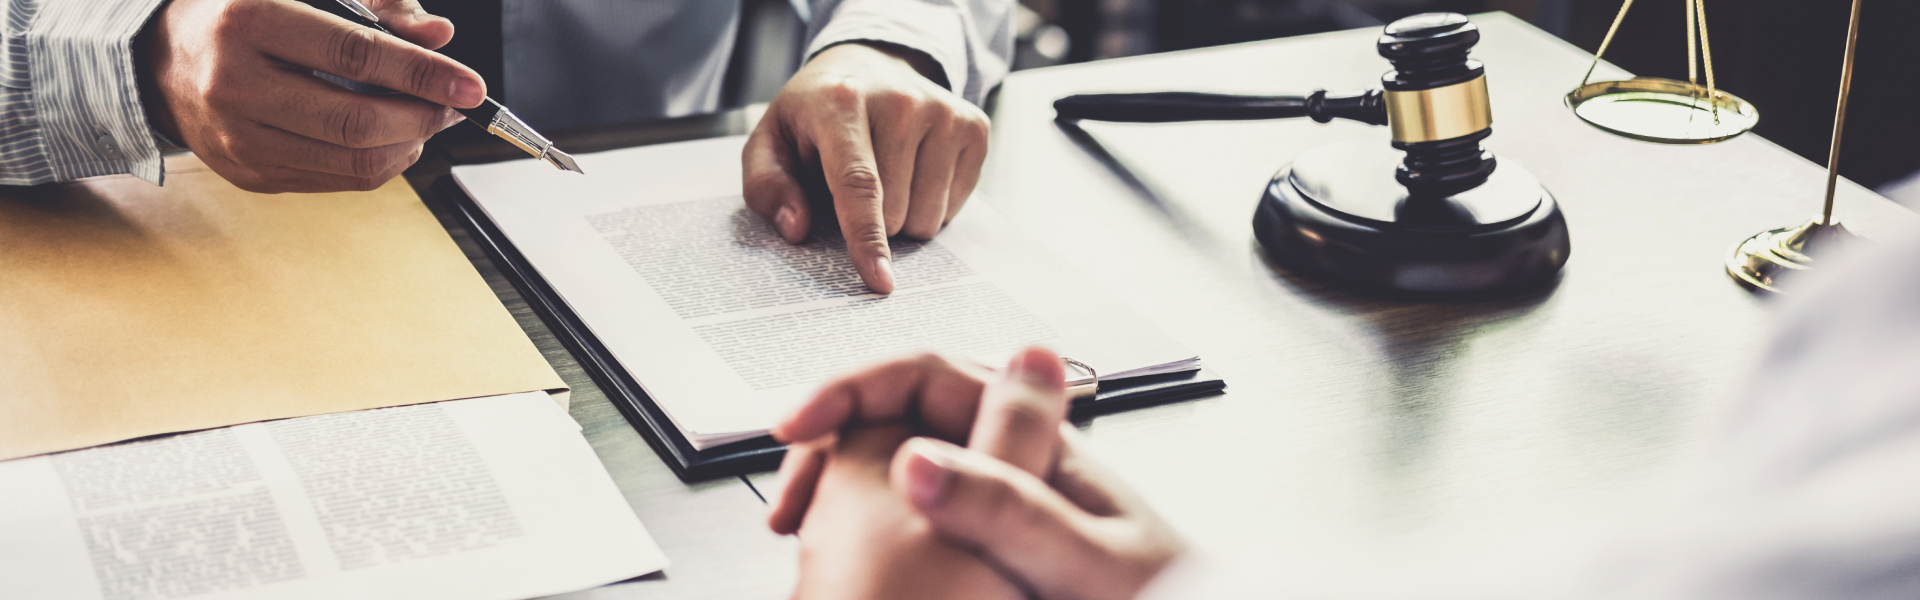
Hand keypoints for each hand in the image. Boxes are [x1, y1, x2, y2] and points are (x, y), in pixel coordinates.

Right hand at [139, 0, 483, 191]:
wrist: (163, 59)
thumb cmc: (243, 14)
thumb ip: (377, 6)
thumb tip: (439, 36)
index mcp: (247, 20)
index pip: (355, 56)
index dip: (423, 75)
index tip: (471, 87)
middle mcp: (234, 84)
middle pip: (357, 121)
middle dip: (423, 117)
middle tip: (452, 105)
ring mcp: (237, 138)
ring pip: (352, 162)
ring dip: (409, 145)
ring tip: (426, 120)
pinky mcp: (248, 174)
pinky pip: (336, 181)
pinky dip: (380, 163)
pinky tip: (391, 139)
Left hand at [742, 43, 990, 293]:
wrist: (870, 64)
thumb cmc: (815, 115)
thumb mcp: (770, 142)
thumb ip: (767, 186)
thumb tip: (796, 229)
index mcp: (842, 103)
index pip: (858, 184)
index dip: (867, 239)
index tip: (879, 282)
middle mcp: (901, 101)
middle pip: (895, 212)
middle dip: (873, 222)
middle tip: (854, 187)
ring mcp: (943, 112)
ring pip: (928, 217)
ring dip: (903, 217)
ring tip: (886, 175)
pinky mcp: (973, 125)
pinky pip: (955, 207)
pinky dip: (932, 204)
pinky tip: (914, 170)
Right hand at [768, 346, 1184, 599]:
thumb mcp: (1085, 566)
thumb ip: (1009, 510)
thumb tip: (917, 458)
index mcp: (1041, 445)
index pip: (930, 376)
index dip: (856, 388)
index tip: (801, 423)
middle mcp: (1015, 466)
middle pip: (900, 419)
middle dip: (832, 444)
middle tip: (787, 499)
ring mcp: (997, 509)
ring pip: (894, 474)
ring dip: (838, 491)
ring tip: (801, 532)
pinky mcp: (983, 557)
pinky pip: (906, 525)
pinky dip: (860, 534)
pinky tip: (843, 565)